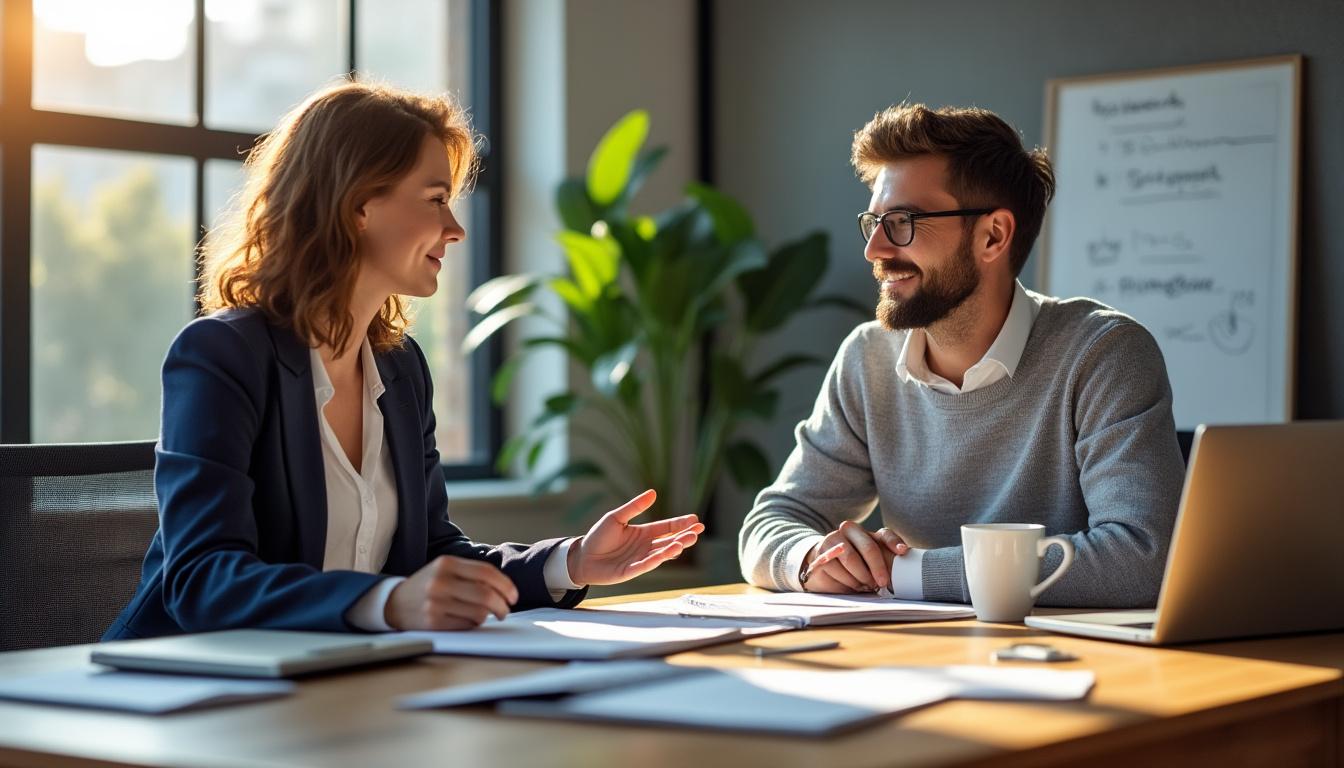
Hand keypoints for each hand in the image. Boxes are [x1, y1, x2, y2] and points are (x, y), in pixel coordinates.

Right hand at [384, 555, 518, 630]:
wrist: (394, 602)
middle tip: (505, 610)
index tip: (513, 596)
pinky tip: (469, 621)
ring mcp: (436, 603)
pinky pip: (467, 626)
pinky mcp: (433, 622)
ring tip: (485, 615)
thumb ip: (471, 574)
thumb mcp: (445, 569)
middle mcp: (440, 581)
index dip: (506, 585)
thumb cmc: (428, 585)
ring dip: (488, 616)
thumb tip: (505, 589)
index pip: (486, 573)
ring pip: (479, 613)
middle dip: (503, 605)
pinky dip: (474, 624)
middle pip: (486, 595)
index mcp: (447, 563)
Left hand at [567, 490, 703, 585]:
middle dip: (684, 536)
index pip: (666, 528)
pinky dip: (655, 560)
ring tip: (686, 541)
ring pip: (661, 554)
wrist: (582, 556)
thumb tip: (653, 493)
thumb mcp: (616, 517)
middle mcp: (645, 546)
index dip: (680, 524)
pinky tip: (665, 554)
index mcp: (644, 533)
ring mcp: (640, 559)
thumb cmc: (598, 537)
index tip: (695, 520)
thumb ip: (634, 507)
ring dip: (673, 548)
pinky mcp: (631, 571)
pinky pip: (645, 565)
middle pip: (669, 541)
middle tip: (698, 531)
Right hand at [800, 522, 907, 593]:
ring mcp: (830, 543)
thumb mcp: (869, 560)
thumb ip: (884, 558)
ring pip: (851, 561)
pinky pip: (836, 572)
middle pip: (868, 547)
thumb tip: (903, 565)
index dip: (894, 543)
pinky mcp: (819, 558)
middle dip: (877, 567)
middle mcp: (846, 531)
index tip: (903, 552)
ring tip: (862, 586)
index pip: (884, 534)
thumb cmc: (852, 565)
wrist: (821, 568)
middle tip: (882, 583)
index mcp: (863, 531)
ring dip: (860, 578)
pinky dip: (845, 583)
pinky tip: (848, 586)